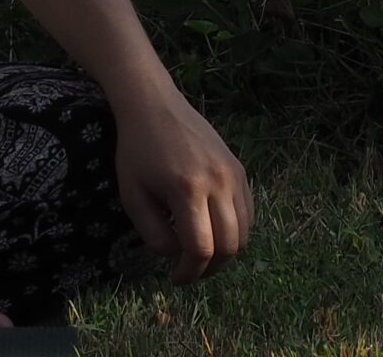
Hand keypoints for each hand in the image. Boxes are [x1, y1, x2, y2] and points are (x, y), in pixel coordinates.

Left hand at [110, 85, 251, 283]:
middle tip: (189, 269)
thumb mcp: (133, 197)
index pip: (201, 249)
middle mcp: (218, 182)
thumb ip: (154, 235)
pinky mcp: (239, 168)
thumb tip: (177, 255)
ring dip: (225, 251)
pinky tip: (212, 228)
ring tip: (201, 251)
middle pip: (229, 246)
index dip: (189, 273)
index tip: (175, 277)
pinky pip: (248, 211)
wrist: (154, 105)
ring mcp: (233, 174)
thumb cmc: (137, 151)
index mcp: (187, 190)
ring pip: (245, 232)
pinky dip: (236, 229)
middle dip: (209, 268)